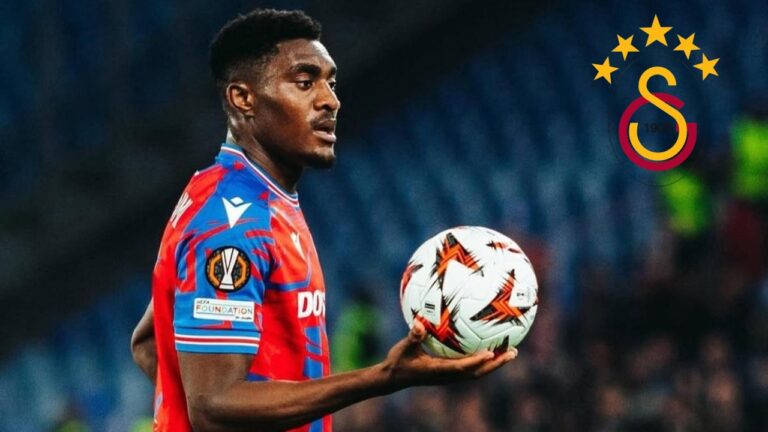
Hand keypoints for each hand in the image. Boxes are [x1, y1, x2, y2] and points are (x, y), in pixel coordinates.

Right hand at [379, 320, 516, 389]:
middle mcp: (448, 376)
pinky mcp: (450, 373)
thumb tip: (419, 323)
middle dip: (496, 364)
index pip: (462, 367)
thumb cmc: (398, 362)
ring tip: (511, 351)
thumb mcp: (403, 348)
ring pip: (477, 372)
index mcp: (438, 370)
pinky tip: (490, 348)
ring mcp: (450, 376)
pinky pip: (471, 367)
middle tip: (513, 352)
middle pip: (477, 373)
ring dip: (495, 364)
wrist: (394, 378)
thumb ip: (413, 336)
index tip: (490, 353)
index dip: (476, 362)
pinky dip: (483, 360)